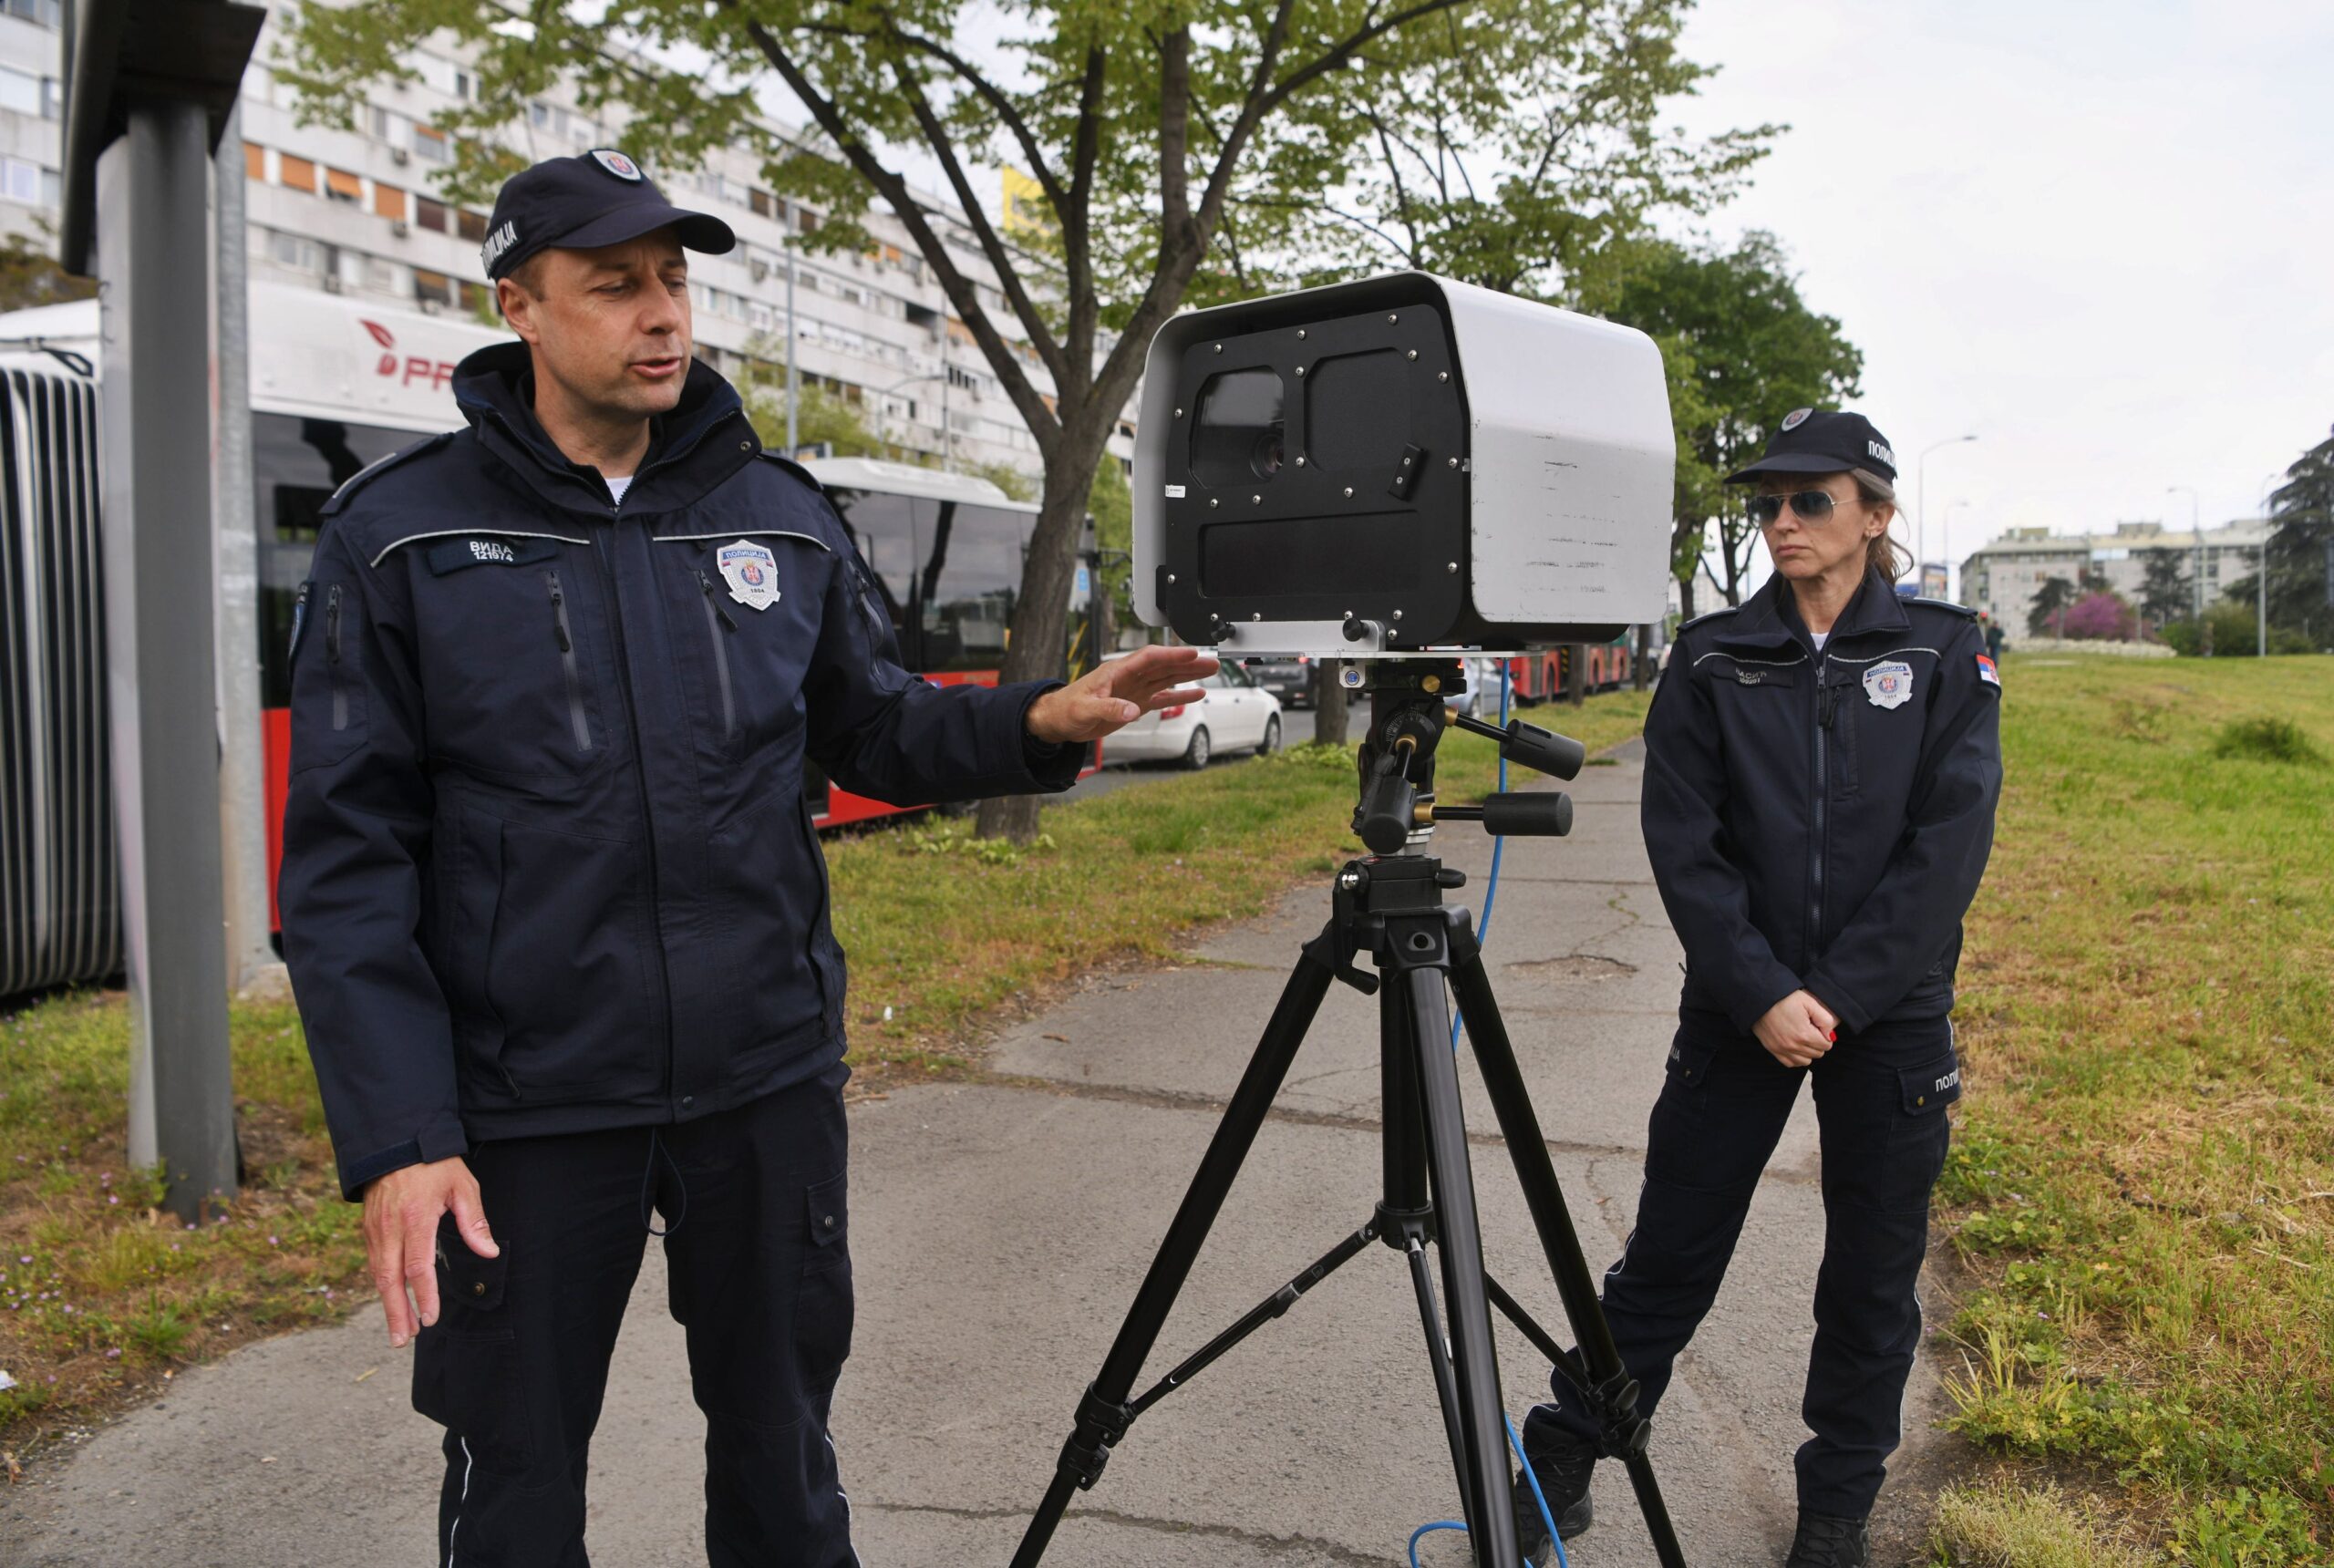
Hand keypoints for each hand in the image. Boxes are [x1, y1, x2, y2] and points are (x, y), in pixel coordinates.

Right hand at [363, 1157, 496, 1347]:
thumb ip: (473, 1222)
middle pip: (390, 1280)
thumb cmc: (435, 1164)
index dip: (424, 1296)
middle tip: (403, 1340)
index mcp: (416, 1219)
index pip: (418, 1267)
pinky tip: (392, 1299)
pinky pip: (373, 1262)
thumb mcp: (462, 1186)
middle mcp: (390, 1228)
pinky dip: (381, 1285)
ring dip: (388, 1304)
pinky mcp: (368, 1228)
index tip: (431, 1318)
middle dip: (396, 1313)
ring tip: (400, 1330)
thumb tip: (489, 1252)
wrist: (396, 1142)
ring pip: (378, 1275)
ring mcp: (375, 1229)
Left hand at [1025, 646, 1218, 743]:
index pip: (1149, 658)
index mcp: (1117, 671)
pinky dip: (1180, 695)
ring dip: (1189, 675)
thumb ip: (1109, 709)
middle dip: (1189, 663)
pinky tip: (1196, 694)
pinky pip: (1162, 697)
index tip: (1191, 654)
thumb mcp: (1085, 709)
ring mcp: (1134, 690)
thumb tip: (1132, 711)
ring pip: (1167, 678)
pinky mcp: (1135, 704)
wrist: (1059, 720)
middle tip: (1212, 661)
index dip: (1171, 655)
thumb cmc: (1067, 709)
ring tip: (1211, 671)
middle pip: (1165, 665)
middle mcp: (1129, 677)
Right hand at [1753, 990, 1838, 1068]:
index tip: (1817, 1026)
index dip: (1825, 1035)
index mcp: (1804, 1034)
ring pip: (1805, 1061)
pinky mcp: (1773, 1050)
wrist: (1761, 999)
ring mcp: (1782, 1049)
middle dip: (1818, 1043)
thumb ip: (1825, 1019)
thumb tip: (1830, 1036)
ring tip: (1803, 1038)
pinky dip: (1795, 1057)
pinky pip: (1790, 1063)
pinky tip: (1795, 1046)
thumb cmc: (1785, 998)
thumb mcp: (1809, 1002)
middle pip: (1817, 1054)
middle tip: (1810, 1030)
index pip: (1827, 1045)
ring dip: (1807, 1052)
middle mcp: (1793, 1046)